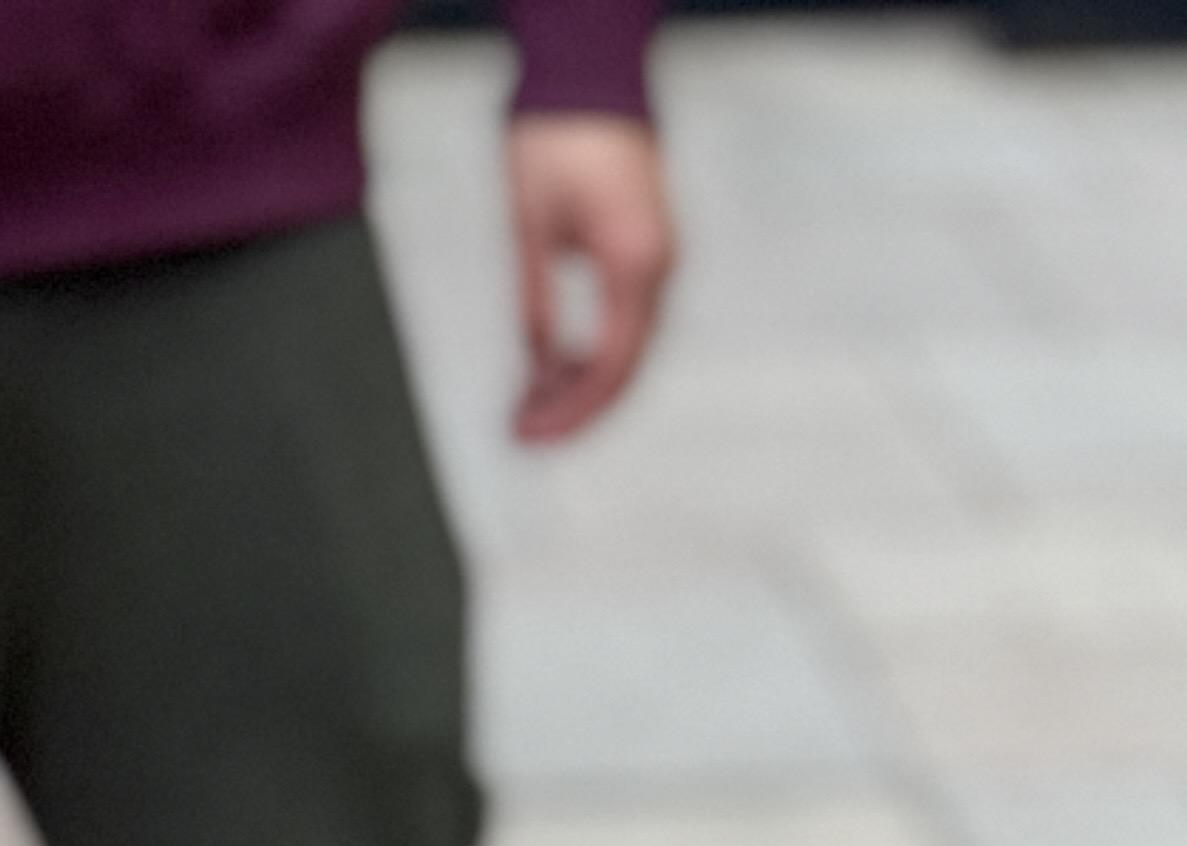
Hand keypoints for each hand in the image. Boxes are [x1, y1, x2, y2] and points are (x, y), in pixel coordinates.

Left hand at [506, 114, 674, 444]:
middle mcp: (660, 266)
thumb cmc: (557, 131)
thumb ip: (536, 304)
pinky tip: (557, 368)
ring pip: (628, 350)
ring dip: (583, 385)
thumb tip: (538, 370)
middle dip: (575, 410)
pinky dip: (594, 353)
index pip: (610, 369)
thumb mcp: (529, 224)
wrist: (590, 67)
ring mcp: (661, 258)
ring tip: (532, 407)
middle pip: (625, 370)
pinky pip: (627, 323)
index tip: (529, 437)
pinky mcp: (649, 249)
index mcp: (635, 263)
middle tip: (525, 434)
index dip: (569, 414)